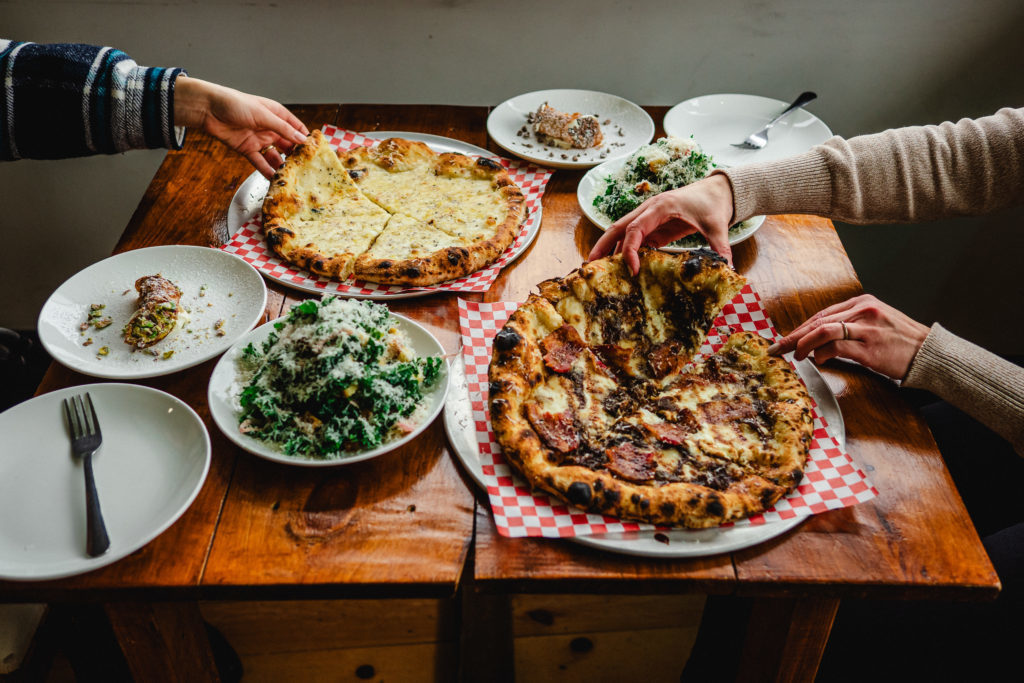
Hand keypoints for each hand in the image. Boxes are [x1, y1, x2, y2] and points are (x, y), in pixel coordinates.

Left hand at [173, 76, 308, 178]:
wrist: (208, 109)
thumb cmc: (235, 104)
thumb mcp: (263, 115)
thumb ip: (283, 129)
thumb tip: (302, 140)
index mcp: (276, 115)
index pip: (296, 129)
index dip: (305, 140)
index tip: (316, 152)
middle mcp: (270, 128)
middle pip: (288, 145)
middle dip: (296, 156)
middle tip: (306, 169)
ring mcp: (259, 140)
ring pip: (275, 156)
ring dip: (282, 166)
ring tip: (291, 177)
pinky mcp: (248, 150)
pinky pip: (261, 162)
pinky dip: (267, 170)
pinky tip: (274, 179)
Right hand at [587, 173, 734, 273]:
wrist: (718, 190)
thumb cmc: (714, 203)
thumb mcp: (718, 226)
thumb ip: (720, 248)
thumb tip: (728, 269)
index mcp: (661, 207)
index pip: (635, 229)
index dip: (630, 250)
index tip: (633, 270)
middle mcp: (649, 210)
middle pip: (617, 227)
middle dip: (602, 246)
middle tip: (589, 265)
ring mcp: (649, 218)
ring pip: (621, 232)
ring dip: (608, 249)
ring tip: (598, 269)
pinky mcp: (654, 226)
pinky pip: (634, 239)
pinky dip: (624, 251)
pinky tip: (620, 268)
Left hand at [769, 294, 930, 379]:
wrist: (930, 353)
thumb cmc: (901, 342)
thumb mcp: (877, 322)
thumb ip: (851, 325)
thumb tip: (821, 339)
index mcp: (863, 303)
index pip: (822, 314)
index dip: (801, 328)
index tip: (786, 339)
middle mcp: (863, 311)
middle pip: (818, 321)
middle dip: (794, 335)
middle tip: (777, 348)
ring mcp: (866, 328)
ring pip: (823, 330)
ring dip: (803, 344)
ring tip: (796, 355)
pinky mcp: (870, 347)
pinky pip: (836, 347)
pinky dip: (822, 353)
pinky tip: (818, 360)